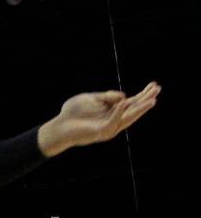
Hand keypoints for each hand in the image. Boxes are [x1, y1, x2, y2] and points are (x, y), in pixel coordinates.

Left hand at [40, 83, 159, 154]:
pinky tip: (124, 102)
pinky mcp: (100, 132)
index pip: (132, 103)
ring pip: (128, 118)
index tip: (154, 84)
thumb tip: (124, 96)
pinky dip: (118, 112)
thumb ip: (108, 96)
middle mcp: (114, 120)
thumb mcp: (93, 98)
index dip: (143, 94)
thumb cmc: (73, 112)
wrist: (59, 126)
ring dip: (140, 109)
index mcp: (113, 111)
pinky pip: (112, 122)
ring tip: (152, 100)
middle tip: (158, 89)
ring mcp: (108, 128)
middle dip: (146, 100)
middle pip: (134, 110)